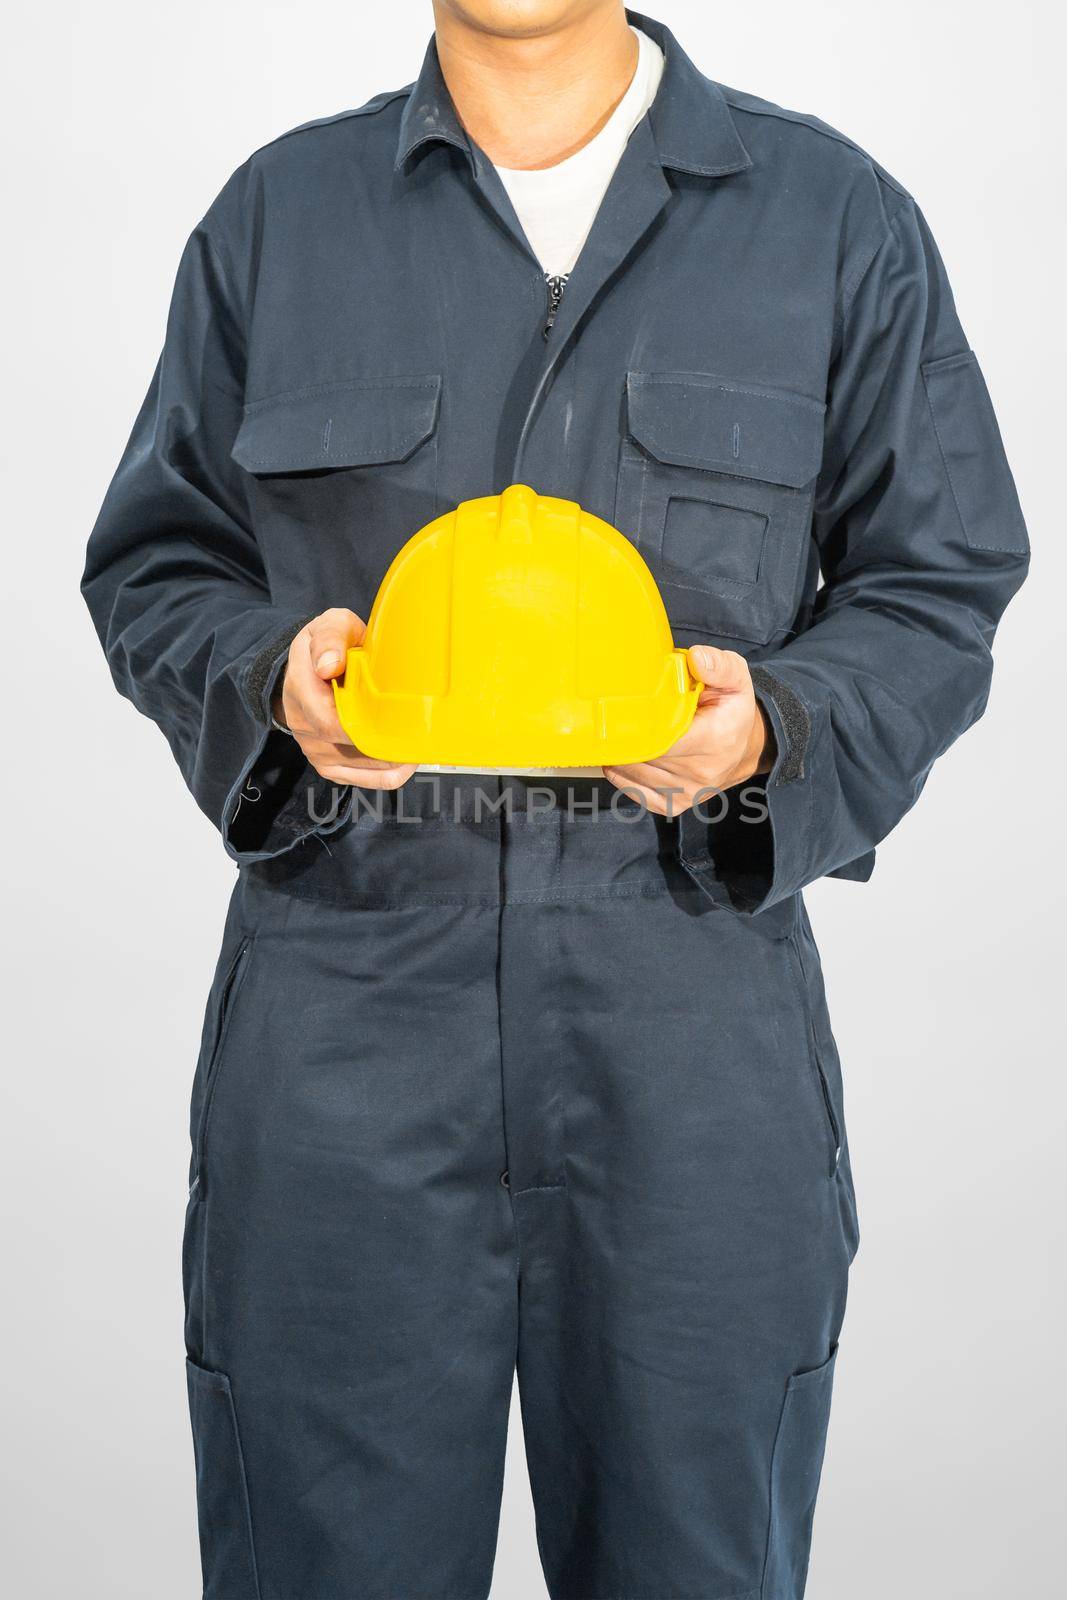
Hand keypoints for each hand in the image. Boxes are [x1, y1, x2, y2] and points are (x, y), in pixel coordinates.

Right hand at [273, 609, 415, 789]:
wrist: (307, 672)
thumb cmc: (327, 648)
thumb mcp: (329, 627)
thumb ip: (330, 639)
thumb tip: (330, 664)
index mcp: (303, 689)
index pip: (330, 722)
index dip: (367, 727)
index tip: (402, 720)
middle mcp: (306, 727)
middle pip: (354, 749)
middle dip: (391, 742)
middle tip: (424, 731)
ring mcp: (317, 751)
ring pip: (365, 768)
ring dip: (396, 757)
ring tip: (420, 741)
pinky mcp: (330, 767)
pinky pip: (366, 780)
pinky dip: (391, 772)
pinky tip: (408, 758)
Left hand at [603, 646, 773, 815]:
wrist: (746, 748)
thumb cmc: (733, 710)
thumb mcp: (736, 678)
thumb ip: (719, 664)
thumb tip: (695, 658)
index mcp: (715, 740)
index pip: (662, 739)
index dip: (636, 726)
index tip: (622, 710)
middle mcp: (701, 772)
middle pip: (643, 756)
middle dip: (624, 736)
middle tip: (614, 717)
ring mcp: (687, 793)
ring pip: (634, 774)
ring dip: (621, 754)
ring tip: (619, 734)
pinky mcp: (674, 806)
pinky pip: (634, 791)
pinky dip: (622, 774)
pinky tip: (624, 756)